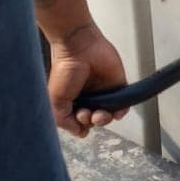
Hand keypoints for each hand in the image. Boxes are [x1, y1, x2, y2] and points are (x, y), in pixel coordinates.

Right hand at [47, 23, 128, 137]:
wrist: (78, 47)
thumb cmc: (64, 69)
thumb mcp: (56, 101)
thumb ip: (64, 121)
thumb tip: (80, 133)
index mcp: (73, 102)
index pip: (79, 123)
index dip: (79, 125)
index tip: (77, 118)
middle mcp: (88, 98)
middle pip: (94, 121)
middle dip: (91, 121)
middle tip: (86, 113)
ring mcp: (103, 93)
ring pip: (108, 115)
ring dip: (104, 119)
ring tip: (98, 113)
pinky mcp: (117, 86)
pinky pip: (123, 104)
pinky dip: (120, 112)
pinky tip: (114, 112)